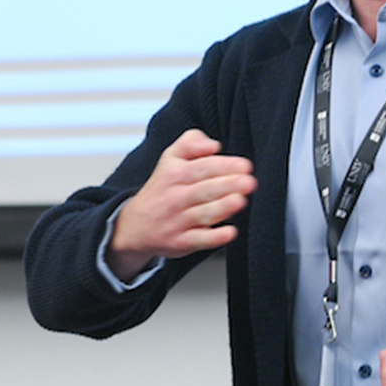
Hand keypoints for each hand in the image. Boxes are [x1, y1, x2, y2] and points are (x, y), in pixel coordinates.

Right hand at [106, 129, 255, 279]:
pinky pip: (199, 240)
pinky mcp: (181, 242)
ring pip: (203, 213)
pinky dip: (214, 238)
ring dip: (222, 207)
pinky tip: (230, 232)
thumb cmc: (162, 189)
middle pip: (205, 189)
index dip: (224, 166)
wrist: (135, 226)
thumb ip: (190, 143)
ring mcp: (178, 221)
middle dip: (228, 185)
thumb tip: (213, 145)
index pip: (202, 167)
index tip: (245, 166)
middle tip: (249, 182)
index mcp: (175, 174)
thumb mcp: (170, 159)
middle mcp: (176, 198)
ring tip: (240, 201)